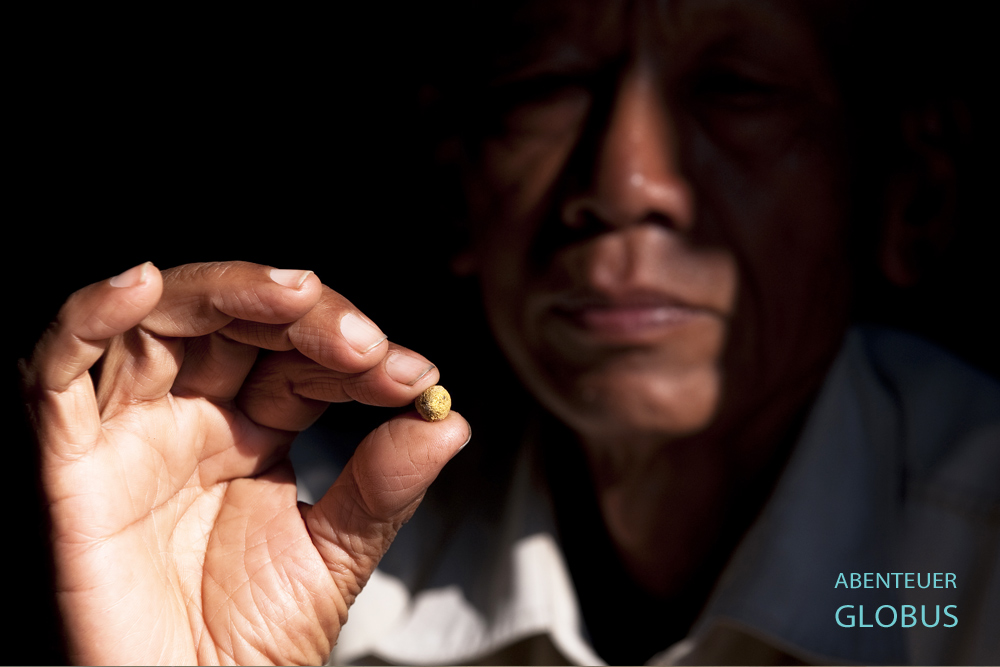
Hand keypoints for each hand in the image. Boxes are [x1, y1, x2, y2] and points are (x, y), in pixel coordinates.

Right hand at [21, 261, 469, 664]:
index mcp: (251, 432)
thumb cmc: (250, 642)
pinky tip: (141, 283)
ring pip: (159, 324)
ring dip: (226, 293)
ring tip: (296, 296)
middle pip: (233, 322)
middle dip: (303, 317)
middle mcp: (188, 419)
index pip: (299, 359)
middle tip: (364, 342)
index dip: (353, 355)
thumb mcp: (333, 554)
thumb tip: (449, 421)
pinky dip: (88, 320)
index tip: (415, 378)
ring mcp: (128, 434)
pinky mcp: (69, 468)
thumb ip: (384, 486)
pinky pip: (55, 378)